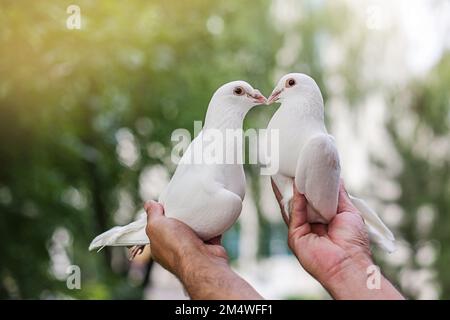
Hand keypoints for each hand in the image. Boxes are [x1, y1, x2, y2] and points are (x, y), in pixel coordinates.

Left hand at [144, 200, 261, 299]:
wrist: (202, 262)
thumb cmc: (176, 244)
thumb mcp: (156, 226)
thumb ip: (152, 214)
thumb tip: (149, 203)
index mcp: (159, 247)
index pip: (156, 230)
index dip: (159, 216)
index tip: (165, 204)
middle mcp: (175, 251)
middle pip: (176, 229)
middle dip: (179, 216)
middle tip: (183, 201)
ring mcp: (193, 251)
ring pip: (194, 231)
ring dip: (197, 220)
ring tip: (198, 203)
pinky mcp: (209, 248)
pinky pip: (211, 232)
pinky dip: (213, 224)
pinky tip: (213, 211)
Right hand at [272, 180, 403, 299]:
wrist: (349, 264)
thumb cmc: (353, 242)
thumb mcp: (348, 211)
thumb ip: (339, 194)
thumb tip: (336, 176)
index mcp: (323, 219)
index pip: (312, 198)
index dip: (309, 184)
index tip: (305, 167)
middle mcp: (310, 224)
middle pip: (299, 200)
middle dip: (295, 183)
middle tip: (292, 165)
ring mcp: (301, 230)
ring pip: (292, 205)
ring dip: (290, 188)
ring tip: (287, 170)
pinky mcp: (295, 236)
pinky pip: (294, 213)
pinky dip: (295, 199)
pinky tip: (297, 184)